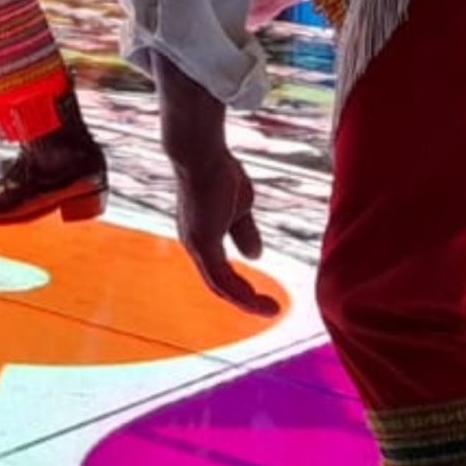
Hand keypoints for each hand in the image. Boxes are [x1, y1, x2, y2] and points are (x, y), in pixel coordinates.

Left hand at [169, 144, 279, 316]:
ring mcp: (195, 244)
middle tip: (269, 309)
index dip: (240, 286)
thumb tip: (254, 256)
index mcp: (201, 235)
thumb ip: (244, 232)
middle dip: (244, 299)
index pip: (219, 270)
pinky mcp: (203, 242)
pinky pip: (222, 279)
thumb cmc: (218, 173)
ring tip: (271, 310)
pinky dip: (242, 294)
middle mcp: (193, 243)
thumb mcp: (239, 209)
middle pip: (218, 283)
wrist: (203, 155)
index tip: (262, 296)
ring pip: (219, 285)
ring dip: (246, 301)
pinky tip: (260, 302)